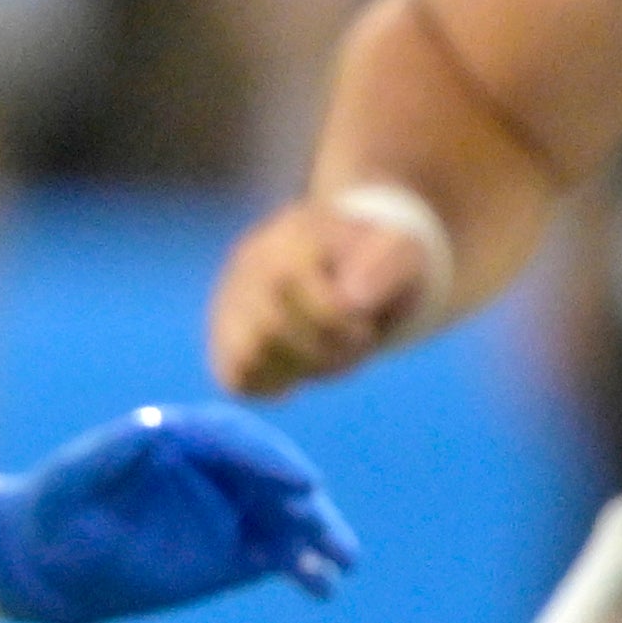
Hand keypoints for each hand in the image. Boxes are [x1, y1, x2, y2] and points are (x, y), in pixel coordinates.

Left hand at [0, 405, 358, 622]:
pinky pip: (280, 557)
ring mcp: (232, 508)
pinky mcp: (238, 551)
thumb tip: (154, 424)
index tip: (301, 482)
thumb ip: (109, 453)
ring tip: (344, 562)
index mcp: (183, 434)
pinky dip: (304, 571)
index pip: (235, 439)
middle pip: (273, 475)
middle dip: (304, 500)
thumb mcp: (71, 481)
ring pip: (287, 517)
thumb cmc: (57, 511)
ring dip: (319, 537)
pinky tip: (323, 589)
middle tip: (324, 524)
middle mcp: (218, 466)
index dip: (269, 459)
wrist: (54, 563)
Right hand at [205, 193, 441, 396]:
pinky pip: (236, 380)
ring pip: (249, 359)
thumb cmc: (373, 259)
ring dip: (301, 370)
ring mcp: (228, 303)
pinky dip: (272, 384)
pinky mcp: (222, 338)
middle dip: (326, 353)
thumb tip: (352, 300)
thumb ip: (385, 267)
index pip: (314, 304)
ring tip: (326, 352)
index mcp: (293, 238)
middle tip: (352, 343)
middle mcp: (247, 266)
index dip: (347, 328)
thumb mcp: (398, 251)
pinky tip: (297, 367)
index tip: (366, 325)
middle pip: (272, 332)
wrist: (342, 253)